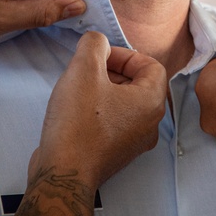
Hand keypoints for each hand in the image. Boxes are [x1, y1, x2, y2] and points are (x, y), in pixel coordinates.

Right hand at [32, 31, 167, 187]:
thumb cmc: (78, 122)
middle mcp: (150, 124)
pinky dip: (100, 111)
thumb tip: (98, 42)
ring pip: (125, 104)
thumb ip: (94, 45)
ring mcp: (134, 142)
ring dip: (105, 90)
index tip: (100, 57)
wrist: (64, 173)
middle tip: (86, 70)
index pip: (151, 65)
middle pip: (139, 84)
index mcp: (151, 102)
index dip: (126, 55)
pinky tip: (76, 111)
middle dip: (113, 71)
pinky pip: (115, 122)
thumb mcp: (83, 70)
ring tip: (78, 89)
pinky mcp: (117, 154)